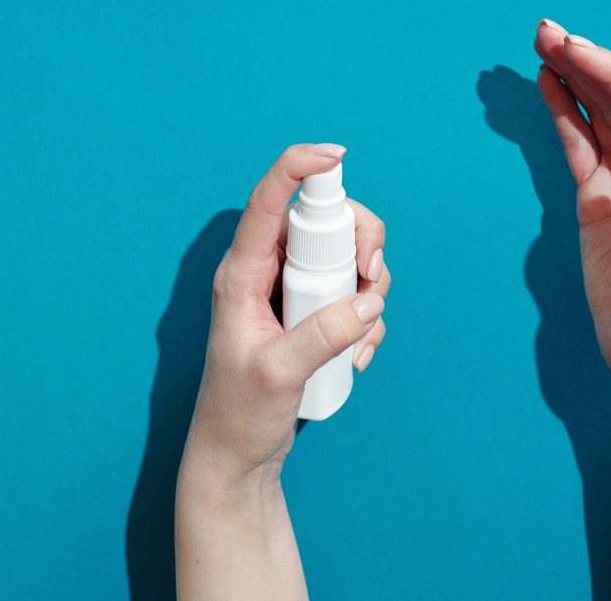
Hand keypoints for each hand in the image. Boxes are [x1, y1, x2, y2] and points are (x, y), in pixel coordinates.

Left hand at [179, 143, 390, 492]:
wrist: (239, 455)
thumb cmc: (239, 414)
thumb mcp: (277, 374)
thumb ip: (322, 335)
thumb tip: (369, 303)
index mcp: (242, 274)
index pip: (267, 202)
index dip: (297, 168)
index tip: (334, 155)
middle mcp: (268, 274)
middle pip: (326, 224)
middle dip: (362, 245)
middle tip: (372, 281)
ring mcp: (293, 294)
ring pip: (348, 258)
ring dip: (370, 292)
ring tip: (358, 344)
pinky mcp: (313, 316)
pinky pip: (355, 297)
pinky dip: (366, 321)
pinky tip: (355, 358)